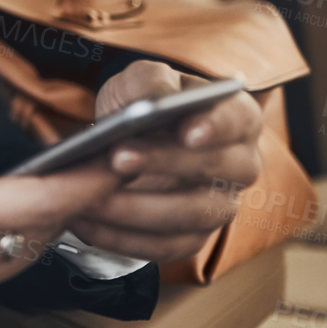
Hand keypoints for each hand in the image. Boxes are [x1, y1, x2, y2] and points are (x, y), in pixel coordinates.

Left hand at [69, 61, 262, 263]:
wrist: (124, 139)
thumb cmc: (141, 104)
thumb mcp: (140, 81)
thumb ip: (150, 82)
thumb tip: (154, 99)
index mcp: (237, 118)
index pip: (239, 120)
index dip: (217, 127)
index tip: (188, 132)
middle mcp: (239, 165)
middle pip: (216, 170)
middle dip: (163, 163)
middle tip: (117, 157)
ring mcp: (220, 205)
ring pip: (191, 215)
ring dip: (136, 208)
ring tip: (90, 196)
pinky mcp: (193, 237)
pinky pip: (165, 246)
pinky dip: (123, 237)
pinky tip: (87, 222)